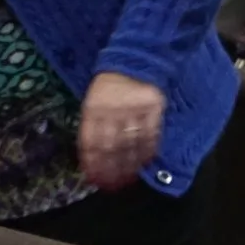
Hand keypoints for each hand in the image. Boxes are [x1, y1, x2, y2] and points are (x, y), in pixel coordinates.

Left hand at [79, 71, 166, 190]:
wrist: (137, 58)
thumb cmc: (111, 82)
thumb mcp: (93, 100)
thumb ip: (94, 123)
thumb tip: (94, 152)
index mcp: (93, 110)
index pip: (90, 143)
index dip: (93, 163)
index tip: (96, 179)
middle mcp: (112, 113)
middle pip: (110, 147)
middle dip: (111, 169)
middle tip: (113, 186)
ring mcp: (134, 111)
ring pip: (130, 144)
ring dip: (129, 164)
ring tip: (129, 178)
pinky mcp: (153, 108)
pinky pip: (151, 133)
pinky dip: (149, 149)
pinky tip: (147, 161)